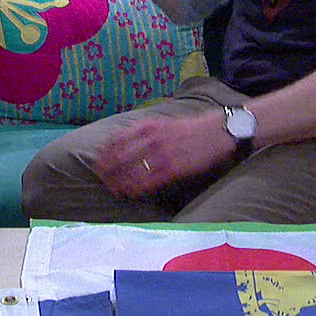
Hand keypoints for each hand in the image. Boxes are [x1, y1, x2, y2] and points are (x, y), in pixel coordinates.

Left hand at [92, 112, 235, 196]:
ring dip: (118, 181)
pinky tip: (128, 192)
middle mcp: (151, 139)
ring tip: (111, 188)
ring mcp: (161, 155)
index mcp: (147, 126)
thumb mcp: (164, 122)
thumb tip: (125, 141)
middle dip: (107, 169)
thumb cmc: (191, 128)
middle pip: (119, 157)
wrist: (218, 130)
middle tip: (100, 178)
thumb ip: (144, 131)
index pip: (116, 140)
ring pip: (130, 171)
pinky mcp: (173, 169)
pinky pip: (147, 181)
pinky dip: (134, 188)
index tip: (98, 161)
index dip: (104, 153)